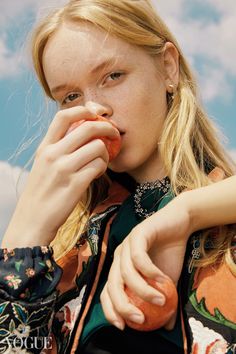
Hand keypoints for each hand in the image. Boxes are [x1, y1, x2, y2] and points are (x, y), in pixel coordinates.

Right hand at [2, 106, 119, 247]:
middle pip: (87, 127)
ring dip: (106, 153)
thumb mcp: (42, 166)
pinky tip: (98, 173)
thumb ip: (58, 149)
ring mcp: (64, 169)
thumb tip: (81, 135)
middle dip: (107, 128)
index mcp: (45, 148)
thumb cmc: (40, 193)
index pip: (63, 116)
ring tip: (102, 161)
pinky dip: (103, 167)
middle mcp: (53, 154)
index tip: (95, 114)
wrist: (32, 221)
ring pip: (98, 147)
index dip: (83, 110)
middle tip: (114, 134)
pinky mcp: (76, 184)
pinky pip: (99, 166)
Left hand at [101, 193, 191, 329]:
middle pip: (111, 285)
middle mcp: (119, 257)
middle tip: (139, 319)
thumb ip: (165, 303)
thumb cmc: (171, 253)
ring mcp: (126, 245)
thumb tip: (166, 328)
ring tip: (160, 301)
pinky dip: (149, 272)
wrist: (180, 224)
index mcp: (121, 269)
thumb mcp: (168, 283)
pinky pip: (138, 257)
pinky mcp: (136, 234)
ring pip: (125, 273)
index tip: (123, 327)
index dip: (111, 310)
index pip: (107, 292)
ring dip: (142, 290)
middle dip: (122, 306)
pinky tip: (163, 280)